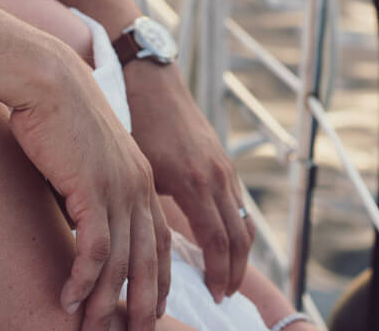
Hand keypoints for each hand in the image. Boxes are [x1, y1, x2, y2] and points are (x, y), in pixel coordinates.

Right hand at [6, 45, 170, 330]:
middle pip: (148, 262)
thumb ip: (89, 187)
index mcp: (140, 179)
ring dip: (107, 303)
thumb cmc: (55, 109)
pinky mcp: (92, 189)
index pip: (158, 242)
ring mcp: (118, 189)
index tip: (151, 309)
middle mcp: (137, 187)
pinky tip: (69, 299)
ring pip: (121, 263)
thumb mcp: (83, 154)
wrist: (46, 76)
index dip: (157, 280)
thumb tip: (77, 217)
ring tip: (94, 330)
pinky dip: (83, 279)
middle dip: (143, 305)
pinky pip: (94, 249)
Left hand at [127, 62, 250, 301]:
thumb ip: (145, 205)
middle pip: (238, 238)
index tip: (213, 295)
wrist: (151, 82)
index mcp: (193, 182)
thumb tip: (138, 245)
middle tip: (223, 295)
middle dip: (234, 271)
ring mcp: (224, 169)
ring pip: (243, 222)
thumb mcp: (137, 168)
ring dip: (239, 254)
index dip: (218, 272)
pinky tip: (223, 242)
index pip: (217, 241)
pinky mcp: (225, 162)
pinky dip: (236, 229)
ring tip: (227, 276)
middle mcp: (216, 177)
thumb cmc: (134, 124)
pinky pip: (239, 204)